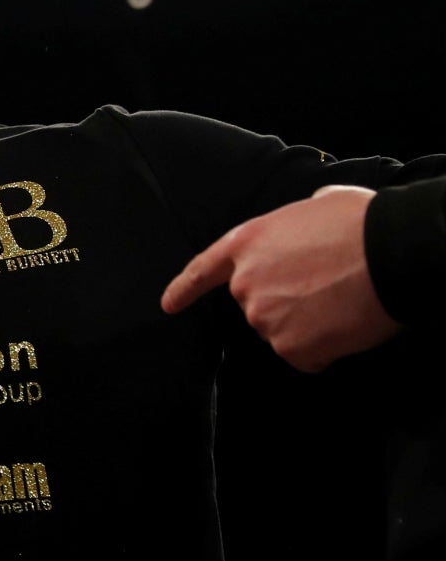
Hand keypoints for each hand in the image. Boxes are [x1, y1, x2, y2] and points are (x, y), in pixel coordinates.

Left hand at [161, 186, 398, 371]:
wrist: (391, 252)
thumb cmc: (362, 224)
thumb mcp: (321, 203)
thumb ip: (298, 221)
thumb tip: (311, 219)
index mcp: (247, 243)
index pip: (203, 270)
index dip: (184, 289)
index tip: (169, 305)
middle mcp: (245, 284)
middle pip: (258, 306)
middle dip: (288, 302)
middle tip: (327, 286)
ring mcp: (264, 318)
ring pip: (282, 332)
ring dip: (308, 325)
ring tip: (341, 301)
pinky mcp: (289, 347)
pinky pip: (305, 357)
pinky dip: (324, 349)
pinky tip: (343, 325)